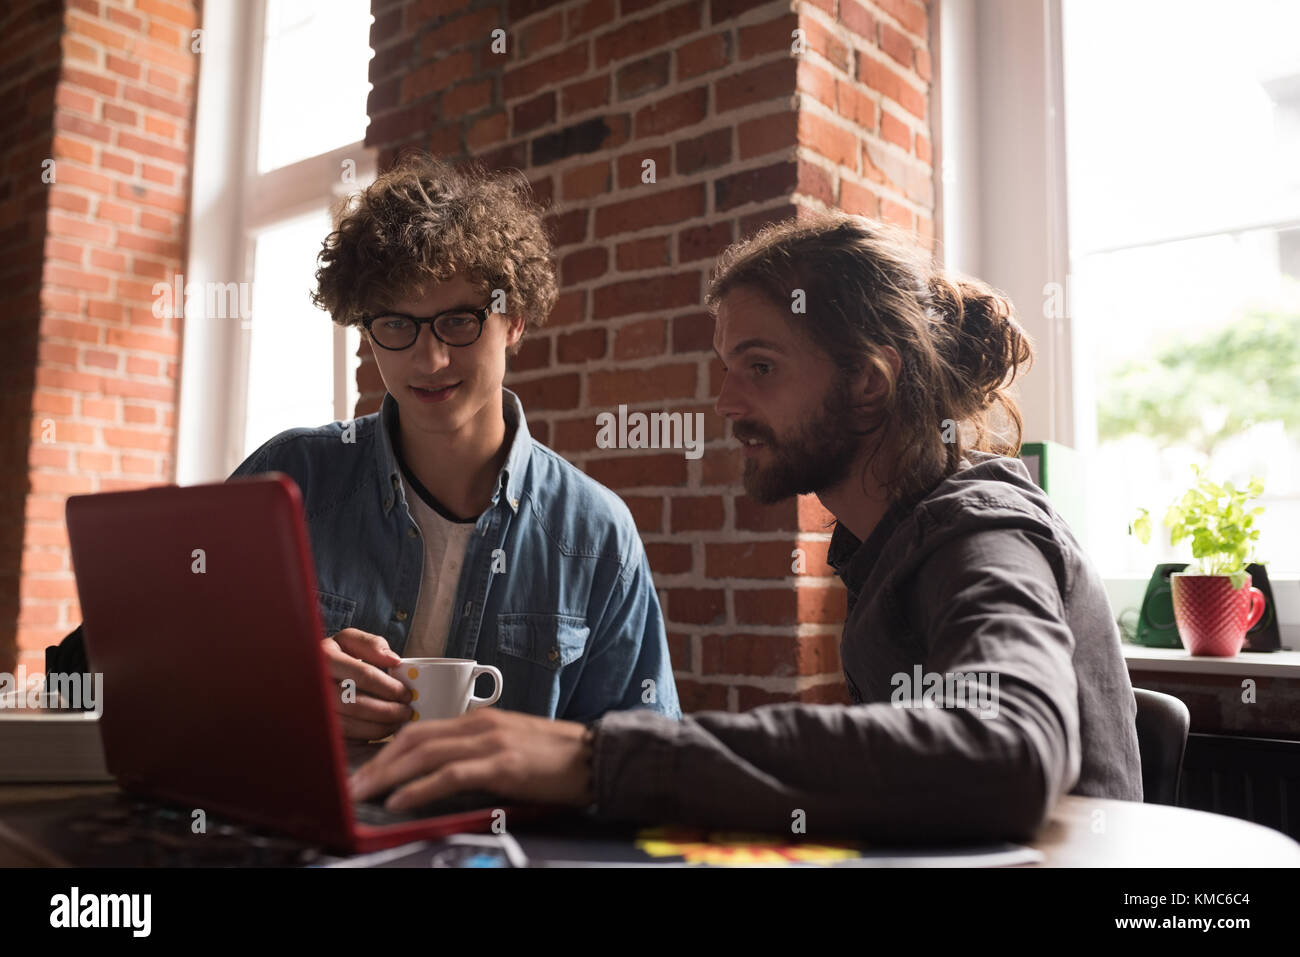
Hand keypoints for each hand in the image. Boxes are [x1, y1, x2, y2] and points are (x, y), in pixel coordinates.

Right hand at [322, 628, 412, 740]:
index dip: (389, 687)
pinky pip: (342, 738)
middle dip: (387, 710)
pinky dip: (365, 738)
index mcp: (325, 657)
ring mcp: (312, 708)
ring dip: (379, 727)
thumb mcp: (349, 642)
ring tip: (397, 722)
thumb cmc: (334, 658)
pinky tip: (380, 731)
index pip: (364, 675)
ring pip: (348, 725)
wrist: (307, 674)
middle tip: (406, 712)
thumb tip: (394, 660)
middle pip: (355, 703)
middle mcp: (314, 684)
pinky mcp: (315, 726)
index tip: (406, 694)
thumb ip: (372, 645)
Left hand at [348, 708, 592, 810]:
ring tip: (364, 793)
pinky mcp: (501, 765)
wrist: (595, 757)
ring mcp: (490, 743)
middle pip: (414, 738)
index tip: (366, 769)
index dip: (388, 749)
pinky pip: (450, 775)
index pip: (421, 729)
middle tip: (353, 784)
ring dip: (388, 775)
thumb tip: (444, 769)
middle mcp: (479, 725)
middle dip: (378, 763)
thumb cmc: (555, 757)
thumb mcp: (511, 745)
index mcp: (480, 720)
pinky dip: (419, 787)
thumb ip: (479, 751)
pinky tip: (400, 800)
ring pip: (425, 753)